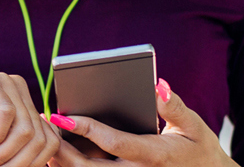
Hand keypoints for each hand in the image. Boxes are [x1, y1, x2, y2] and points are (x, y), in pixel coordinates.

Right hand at [0, 70, 58, 166]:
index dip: (32, 165)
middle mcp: (18, 91)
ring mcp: (3, 82)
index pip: (49, 140)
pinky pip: (5, 113)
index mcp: (24, 106)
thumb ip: (14, 156)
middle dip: (18, 164)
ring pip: (26, 128)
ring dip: (4, 156)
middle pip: (40, 137)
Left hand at [48, 78, 237, 166]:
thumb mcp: (194, 125)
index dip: (87, 129)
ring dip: (63, 161)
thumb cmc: (199, 148)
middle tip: (44, 126)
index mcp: (155, 155)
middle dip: (62, 150)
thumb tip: (157, 85)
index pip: (114, 143)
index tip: (62, 116)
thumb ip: (174, 106)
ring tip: (46, 136)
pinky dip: (74, 166)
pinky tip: (59, 151)